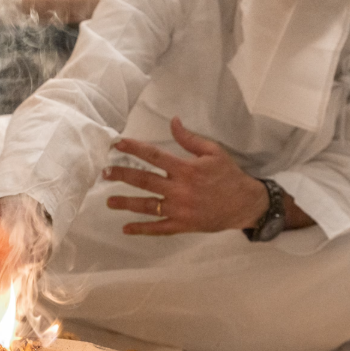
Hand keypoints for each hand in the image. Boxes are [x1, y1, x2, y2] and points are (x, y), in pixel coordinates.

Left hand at [103, 117, 268, 234]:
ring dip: (126, 203)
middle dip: (122, 175)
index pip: (154, 156)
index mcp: (186, 169)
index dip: (134, 149)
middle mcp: (179, 189)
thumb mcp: (213, 151)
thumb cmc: (229, 175)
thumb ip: (190, 139)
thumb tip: (172, 121)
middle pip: (144, 180)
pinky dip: (142, 229)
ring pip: (147, 206)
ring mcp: (180, 209)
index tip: (117, 145)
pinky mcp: (183, 225)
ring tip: (109, 201)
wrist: (245, 203)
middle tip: (104, 173)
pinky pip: (159, 228)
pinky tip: (126, 228)